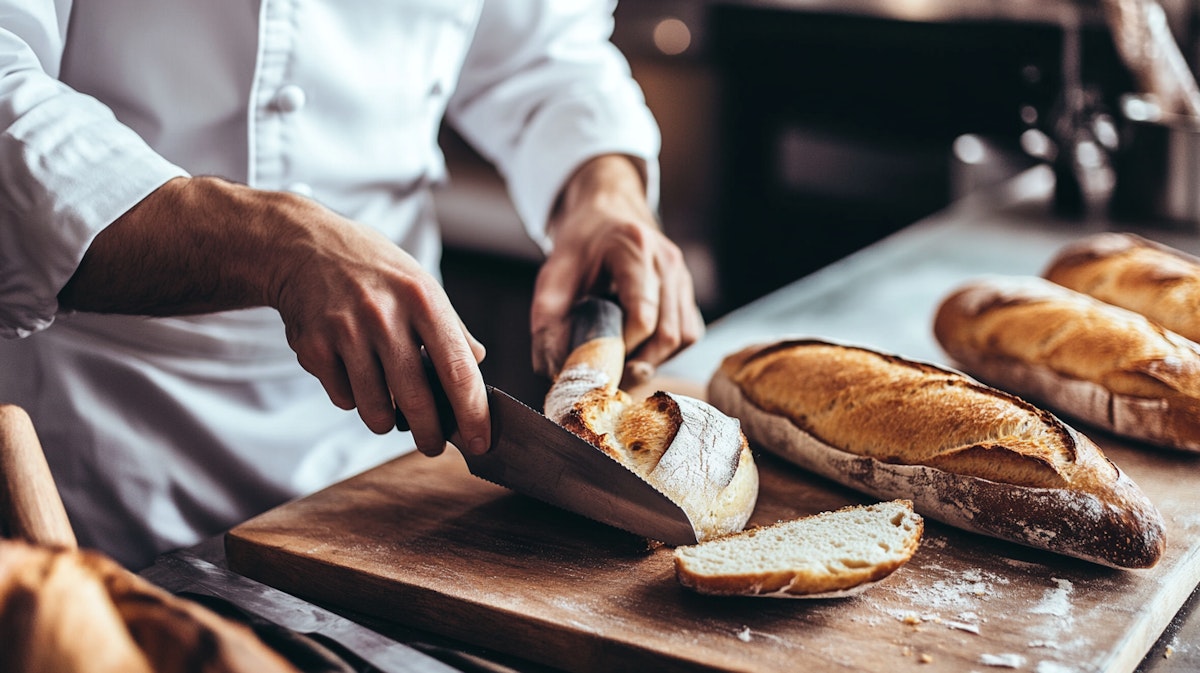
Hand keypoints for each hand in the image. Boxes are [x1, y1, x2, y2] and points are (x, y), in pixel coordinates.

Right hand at [59, 177, 490, 456]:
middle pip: (417, 399)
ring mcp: (346, 332)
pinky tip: (354, 374)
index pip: (457, 369)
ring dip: (387, 421)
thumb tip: (477, 364)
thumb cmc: (373, 270)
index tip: (480, 442)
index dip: (472, 413)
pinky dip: (353, 399)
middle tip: (434, 446)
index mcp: (422, 298)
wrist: (303, 247)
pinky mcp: (313, 348)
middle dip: (430, 435)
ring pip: (376, 409)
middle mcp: (385, 315)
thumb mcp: (419, 283)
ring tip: (390, 411)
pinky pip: (343, 399)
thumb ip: (450, 326)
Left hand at [530, 155, 704, 382]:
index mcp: (634, 248)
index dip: (622, 348)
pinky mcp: (688, 290)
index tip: (598, 358)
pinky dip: (666, 351)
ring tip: (622, 362)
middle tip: (608, 374)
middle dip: (638, 363)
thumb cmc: (580, 245)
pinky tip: (639, 348)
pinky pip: (688, 333)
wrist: (606, 213)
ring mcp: (683, 275)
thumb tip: (551, 371)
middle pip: (667, 334)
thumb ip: (548, 321)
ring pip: (682, 337)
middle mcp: (667, 261)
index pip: (643, 316)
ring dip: (654, 360)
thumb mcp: (554, 274)